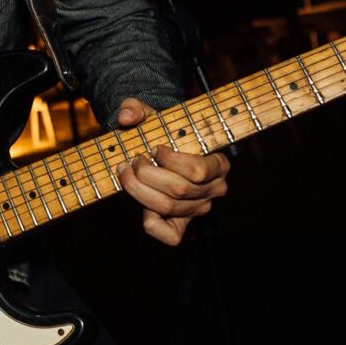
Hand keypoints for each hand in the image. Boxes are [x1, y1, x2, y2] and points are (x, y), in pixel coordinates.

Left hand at [112, 98, 229, 244]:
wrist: (157, 150)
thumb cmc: (160, 133)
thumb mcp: (150, 115)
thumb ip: (135, 109)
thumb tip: (127, 117)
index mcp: (219, 163)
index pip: (199, 170)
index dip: (170, 160)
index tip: (155, 148)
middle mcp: (214, 190)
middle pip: (179, 190)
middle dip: (147, 173)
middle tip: (134, 160)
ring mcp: (199, 209)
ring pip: (167, 207)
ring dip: (139, 189)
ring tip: (126, 172)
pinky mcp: (182, 225)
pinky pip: (171, 235)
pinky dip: (152, 224)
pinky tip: (140, 205)